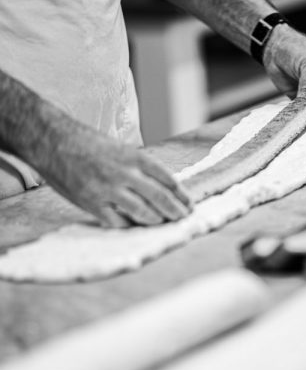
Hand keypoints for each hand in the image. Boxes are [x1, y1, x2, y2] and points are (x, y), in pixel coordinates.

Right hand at [42, 121, 191, 228]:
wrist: (53, 142)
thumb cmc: (86, 143)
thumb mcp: (119, 148)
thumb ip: (137, 167)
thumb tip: (159, 187)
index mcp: (134, 157)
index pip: (167, 178)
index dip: (181, 193)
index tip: (188, 202)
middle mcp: (125, 174)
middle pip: (160, 198)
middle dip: (175, 210)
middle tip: (183, 218)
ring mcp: (108, 190)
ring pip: (142, 213)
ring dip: (156, 220)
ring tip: (163, 223)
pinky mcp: (92, 204)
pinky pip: (117, 222)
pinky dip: (128, 225)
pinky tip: (135, 227)